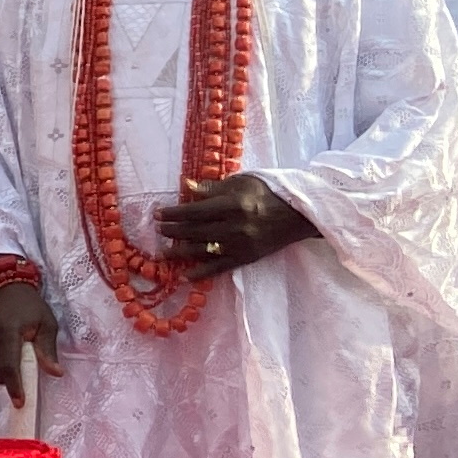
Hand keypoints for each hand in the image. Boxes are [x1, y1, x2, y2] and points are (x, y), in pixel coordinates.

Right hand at [0, 277, 62, 404]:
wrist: (3, 287)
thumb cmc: (29, 306)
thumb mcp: (46, 322)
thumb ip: (48, 349)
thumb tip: (56, 373)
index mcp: (9, 332)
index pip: (10, 365)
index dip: (15, 387)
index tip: (20, 402)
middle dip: (11, 381)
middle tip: (24, 374)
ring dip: (2, 373)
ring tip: (13, 360)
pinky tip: (1, 354)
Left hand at [153, 174, 318, 279]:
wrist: (299, 215)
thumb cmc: (269, 193)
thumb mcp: (242, 181)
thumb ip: (213, 186)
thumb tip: (187, 186)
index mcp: (233, 204)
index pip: (195, 211)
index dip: (174, 213)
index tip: (158, 214)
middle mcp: (235, 226)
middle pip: (196, 230)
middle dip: (173, 231)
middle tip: (157, 230)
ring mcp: (240, 245)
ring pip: (203, 250)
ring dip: (180, 252)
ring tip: (163, 253)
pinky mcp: (246, 258)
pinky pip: (219, 268)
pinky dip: (201, 273)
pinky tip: (185, 276)